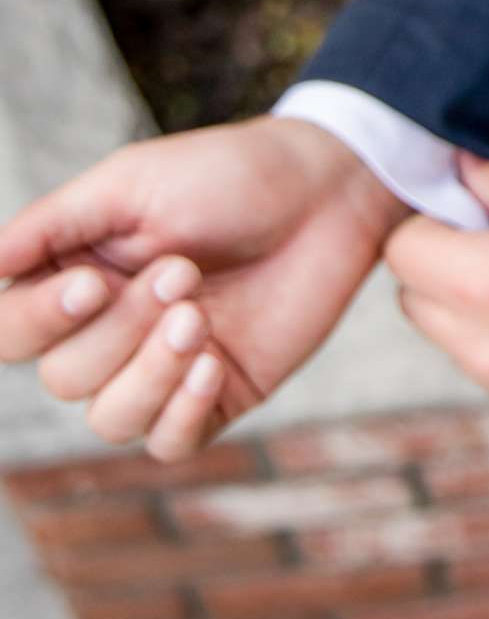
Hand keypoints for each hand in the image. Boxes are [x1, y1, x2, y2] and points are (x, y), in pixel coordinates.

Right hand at [0, 115, 410, 460]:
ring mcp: (161, 367)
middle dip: (121, 330)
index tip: (95, 283)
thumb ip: (52, 225)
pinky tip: (213, 366)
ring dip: (151, 374)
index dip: (42, 321)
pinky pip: (169, 443)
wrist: (326, 190)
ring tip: (200, 315)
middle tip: (184, 271)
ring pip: (111, 420)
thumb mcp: (131, 183)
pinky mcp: (216, 393)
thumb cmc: (227, 175)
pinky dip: (181, 412)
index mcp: (74, 276)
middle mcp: (108, 329)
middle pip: (64, 377)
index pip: (13, 333)